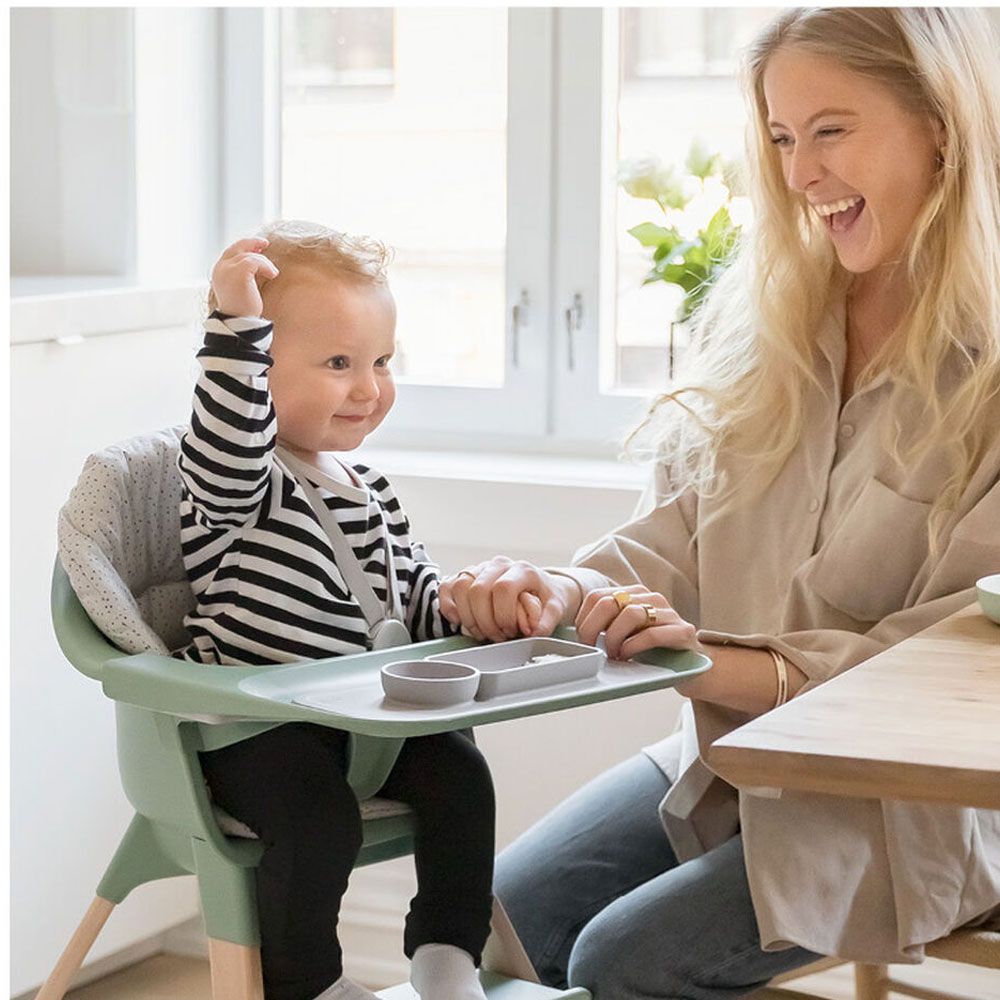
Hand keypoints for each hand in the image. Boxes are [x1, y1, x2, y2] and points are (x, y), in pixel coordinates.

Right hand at [210, 237, 279, 317]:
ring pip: (249, 256)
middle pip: (237, 248)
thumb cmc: (243, 310)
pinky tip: (273, 275)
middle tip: (266, 243)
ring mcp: (228, 270)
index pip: (230, 252)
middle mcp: (220, 269)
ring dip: (265, 262)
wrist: (240, 323)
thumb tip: (256, 264)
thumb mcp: (241, 288)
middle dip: (252, 242)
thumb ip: (242, 274)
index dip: (244, 246)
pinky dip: (266, 266)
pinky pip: (255, 261)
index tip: (258, 247)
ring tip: (273, 274)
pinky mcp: (238, 273)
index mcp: (219, 272)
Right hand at [439, 557, 573, 641]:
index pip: (503, 588)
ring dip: (467, 617)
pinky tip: (459, 620)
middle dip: (485, 621)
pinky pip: (447, 587)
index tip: (510, 631)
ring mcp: (481, 568)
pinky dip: (449, 606)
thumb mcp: (555, 608)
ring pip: (460, 587)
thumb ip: (547, 620)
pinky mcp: (467, 576)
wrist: (540, 588)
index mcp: (522, 570)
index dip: (503, 615)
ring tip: (482, 632)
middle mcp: (499, 565)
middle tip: (496, 636)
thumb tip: (533, 632)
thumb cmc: (545, 598)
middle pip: (478, 589)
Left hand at [575, 585, 700, 661]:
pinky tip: (628, 657)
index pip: (597, 596)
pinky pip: (651, 634)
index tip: (582, 641)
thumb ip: (608, 627)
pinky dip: (633, 647)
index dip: (583, 619)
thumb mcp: (627, 635)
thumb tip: (578, 634)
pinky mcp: (683, 632)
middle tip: (593, 648)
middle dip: (593, 628)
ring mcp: (669, 613)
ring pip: (630, 614)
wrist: (696, 669)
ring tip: (614, 654)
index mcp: (634, 595)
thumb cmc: (655, 653)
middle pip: (610, 602)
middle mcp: (652, 598)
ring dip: (615, 638)